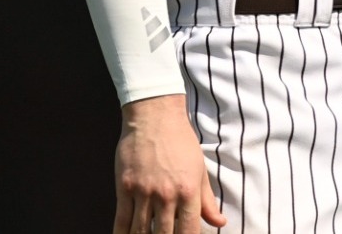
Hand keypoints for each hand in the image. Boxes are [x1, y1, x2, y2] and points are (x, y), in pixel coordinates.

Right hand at [113, 94, 224, 233]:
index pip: (189, 230)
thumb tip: (220, 222)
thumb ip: (207, 200)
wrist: (155, 119)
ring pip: (141, 230)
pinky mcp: (124, 188)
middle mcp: (166, 195)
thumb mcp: (200, 170)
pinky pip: (121, 220)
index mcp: (188, 191)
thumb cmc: (181, 143)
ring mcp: (143, 193)